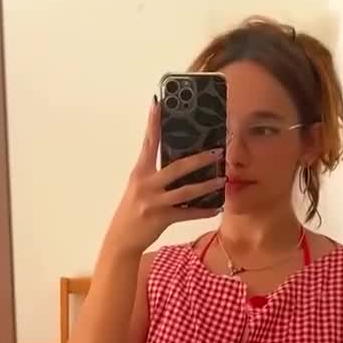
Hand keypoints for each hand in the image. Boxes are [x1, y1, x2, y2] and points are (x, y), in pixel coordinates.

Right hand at [105, 101, 224, 256]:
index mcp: (140, 172)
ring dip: (206, 186)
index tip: (158, 103)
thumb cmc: (132, 210)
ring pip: (186, 191)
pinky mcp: (162, 218)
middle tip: (217, 152)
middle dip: (199, 159)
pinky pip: (187, 213)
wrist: (121, 239)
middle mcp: (147, 184)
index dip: (153, 123)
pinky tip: (216, 208)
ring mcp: (154, 202)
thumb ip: (154, 174)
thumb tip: (178, 162)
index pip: (148, 143)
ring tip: (222, 180)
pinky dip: (203, 211)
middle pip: (176, 167)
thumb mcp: (138, 187)